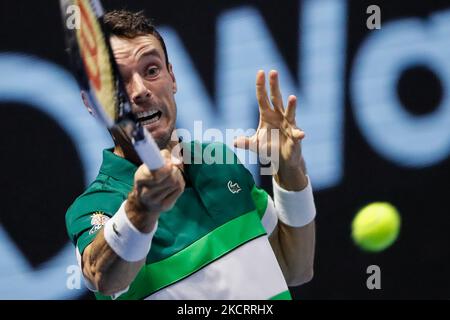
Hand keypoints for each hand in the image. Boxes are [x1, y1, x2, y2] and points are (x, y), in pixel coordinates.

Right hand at [126, 149, 184, 231]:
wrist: (144, 204)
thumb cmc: (147, 180)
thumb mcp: (147, 167)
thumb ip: (160, 157)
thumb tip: (176, 160)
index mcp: (139, 180)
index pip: (155, 176)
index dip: (165, 170)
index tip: (170, 165)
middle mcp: (146, 193)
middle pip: (170, 179)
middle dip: (174, 170)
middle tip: (172, 167)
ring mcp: (156, 201)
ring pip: (176, 183)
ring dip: (177, 175)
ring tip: (173, 174)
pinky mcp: (165, 206)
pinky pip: (180, 189)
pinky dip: (180, 182)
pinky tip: (175, 182)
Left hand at [234, 70, 306, 190]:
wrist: (282, 159)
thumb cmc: (268, 148)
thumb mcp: (255, 145)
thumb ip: (245, 142)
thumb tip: (234, 142)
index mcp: (267, 115)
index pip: (262, 98)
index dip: (261, 86)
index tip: (260, 72)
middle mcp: (278, 116)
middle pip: (276, 98)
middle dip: (275, 86)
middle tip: (274, 72)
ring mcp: (288, 125)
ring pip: (290, 112)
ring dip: (291, 106)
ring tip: (293, 97)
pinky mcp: (295, 137)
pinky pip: (297, 134)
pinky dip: (299, 134)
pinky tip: (301, 135)